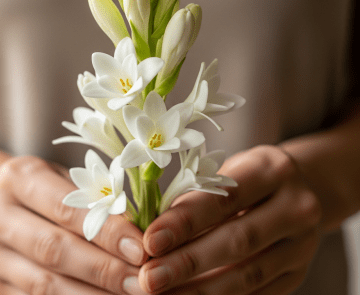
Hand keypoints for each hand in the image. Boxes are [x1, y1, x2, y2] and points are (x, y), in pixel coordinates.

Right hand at [0, 156, 148, 294]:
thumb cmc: (46, 185)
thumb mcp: (67, 178)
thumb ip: (96, 200)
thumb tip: (137, 233)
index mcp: (18, 178)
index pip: (67, 209)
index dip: (106, 232)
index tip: (140, 248)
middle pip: (53, 249)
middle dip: (103, 269)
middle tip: (140, 280)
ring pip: (43, 285)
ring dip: (91, 294)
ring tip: (128, 294)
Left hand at [139, 145, 321, 294]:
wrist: (298, 190)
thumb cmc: (248, 178)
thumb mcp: (226, 172)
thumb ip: (196, 199)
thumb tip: (155, 236)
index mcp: (271, 170)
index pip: (223, 199)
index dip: (185, 223)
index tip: (150, 241)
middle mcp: (296, 206)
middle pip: (238, 240)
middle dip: (188, 262)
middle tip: (150, 278)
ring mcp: (303, 244)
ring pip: (248, 275)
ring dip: (201, 290)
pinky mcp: (298, 272)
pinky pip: (259, 293)